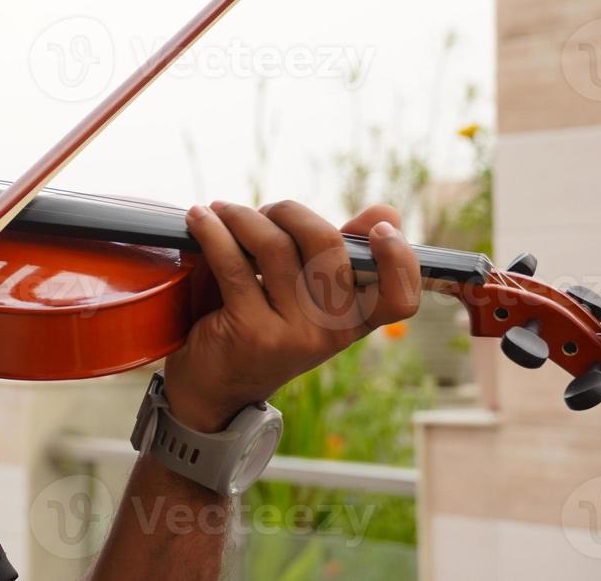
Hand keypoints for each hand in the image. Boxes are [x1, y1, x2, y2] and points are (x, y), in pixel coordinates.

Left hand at [162, 201, 420, 431]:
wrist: (215, 387)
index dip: (400, 260)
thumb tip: (387, 212)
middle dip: (290, 212)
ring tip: (223, 211)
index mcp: (354, 321)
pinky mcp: (250, 331)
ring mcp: (292, 334)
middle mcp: (331, 331)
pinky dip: (213, 232)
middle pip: (328, 246)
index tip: (381, 228)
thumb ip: (342, 254)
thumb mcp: (308, 297)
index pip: (400, 298)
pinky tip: (200, 219)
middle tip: (264, 211)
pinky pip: (233, 263)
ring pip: (275, 247)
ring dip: (243, 216)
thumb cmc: (265, 327)